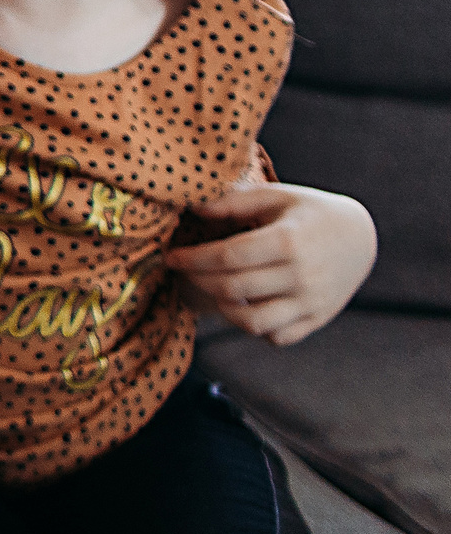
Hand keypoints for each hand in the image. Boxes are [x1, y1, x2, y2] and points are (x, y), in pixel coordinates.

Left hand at [166, 183, 376, 345]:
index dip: (193, 259)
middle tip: (183, 271)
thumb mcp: (278, 196)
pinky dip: (253, 328)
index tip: (171, 257)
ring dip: (223, 309)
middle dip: (197, 281)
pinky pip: (276, 337)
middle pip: (233, 289)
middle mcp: (301, 276)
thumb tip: (194, 207)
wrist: (362, 237)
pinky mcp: (317, 320)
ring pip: (252, 322)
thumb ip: (235, 201)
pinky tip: (243, 306)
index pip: (228, 257)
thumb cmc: (310, 212)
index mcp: (288, 241)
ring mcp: (311, 302)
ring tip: (213, 289)